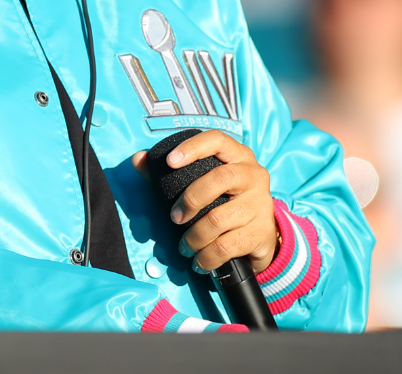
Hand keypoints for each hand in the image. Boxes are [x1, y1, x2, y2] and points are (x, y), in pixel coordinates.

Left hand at [132, 130, 278, 273]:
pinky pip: (228, 246)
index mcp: (237, 156)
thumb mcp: (203, 181)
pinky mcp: (262, 232)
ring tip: (184, 247)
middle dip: (190, 200)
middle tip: (174, 218)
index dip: (193, 148)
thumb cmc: (223, 199)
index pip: (217, 140)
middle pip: (219, 179)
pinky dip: (208, 257)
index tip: (169, 161)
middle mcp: (253, 175)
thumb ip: (170, 168)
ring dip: (194, 237)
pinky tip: (199, 262)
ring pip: (220, 218)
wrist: (261, 235)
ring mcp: (260, 204)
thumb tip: (138, 158)